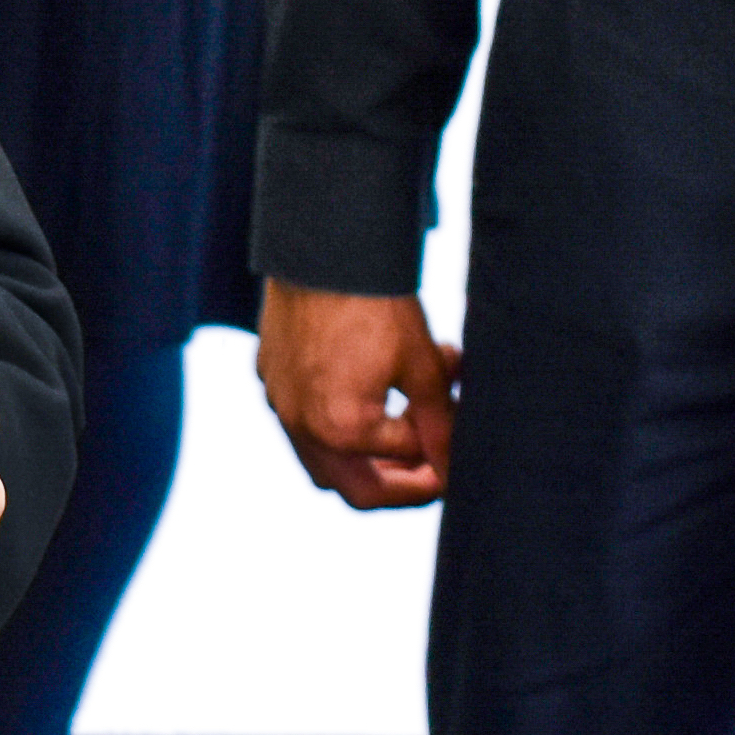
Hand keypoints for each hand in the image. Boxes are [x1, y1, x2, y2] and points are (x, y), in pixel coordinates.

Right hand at [258, 285, 455, 509]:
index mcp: (342, 429)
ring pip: (325, 460)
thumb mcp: (423, 368)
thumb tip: (454, 468)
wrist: (323, 246)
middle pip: (356, 489)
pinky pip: (303, 421)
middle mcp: (301, 425)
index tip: (465, 439)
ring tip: (409, 423)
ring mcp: (279, 402)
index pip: (405, 465)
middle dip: (403, 480)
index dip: (444, 455)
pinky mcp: (270, 376)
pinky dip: (339, 422)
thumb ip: (440, 426)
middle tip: (436, 461)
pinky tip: (370, 388)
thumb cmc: (377, 303)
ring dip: (370, 455)